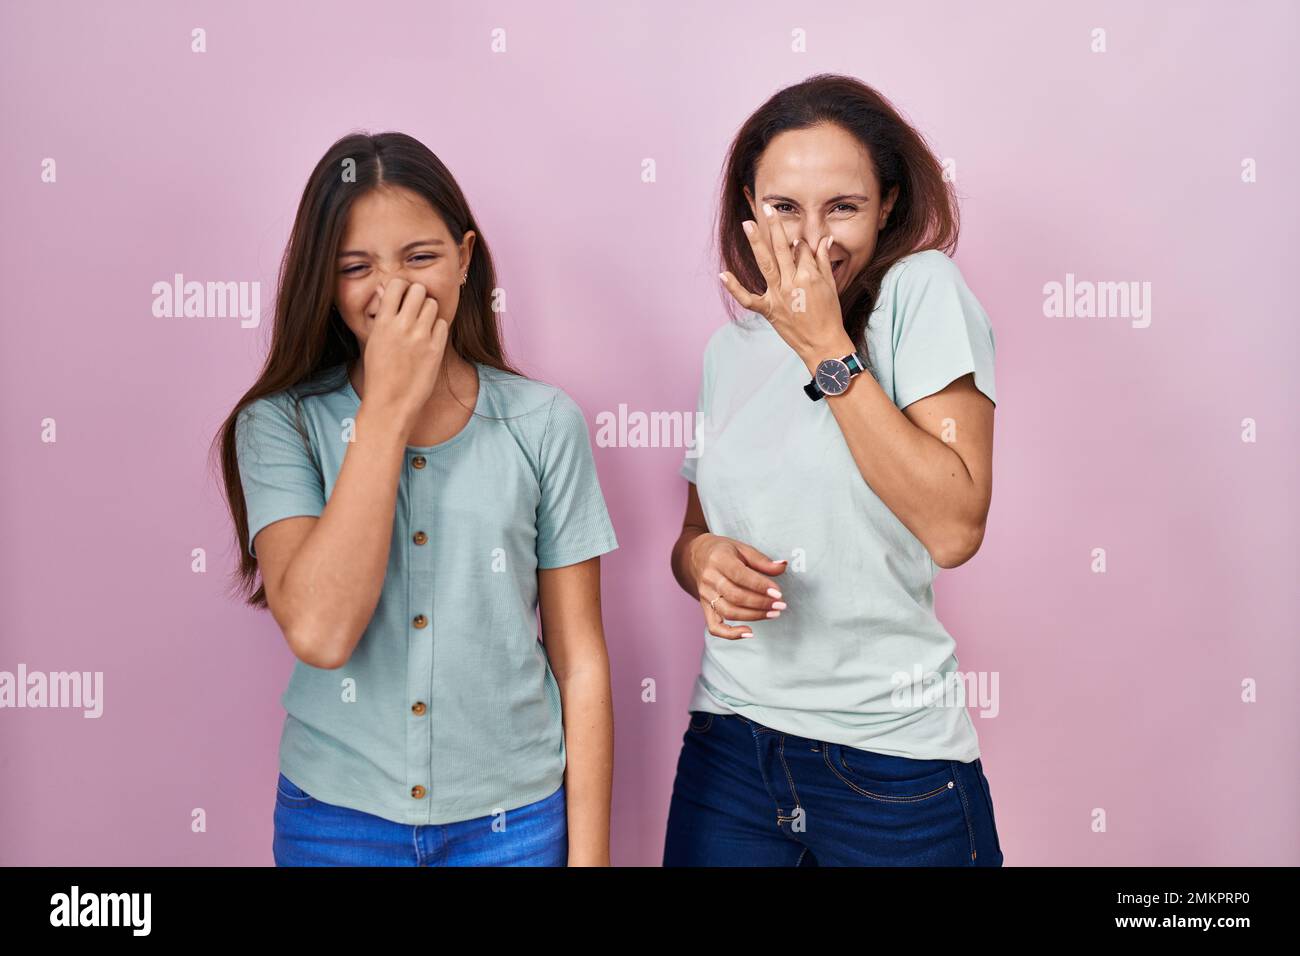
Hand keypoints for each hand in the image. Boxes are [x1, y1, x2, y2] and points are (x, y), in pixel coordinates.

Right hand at [360, 278, 449, 436]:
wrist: (390, 403)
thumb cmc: (379, 373)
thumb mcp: (373, 341)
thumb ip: (382, 314)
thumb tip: (386, 289)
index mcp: (383, 322)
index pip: (397, 284)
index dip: (402, 288)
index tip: (403, 297)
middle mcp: (402, 326)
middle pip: (419, 290)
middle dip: (418, 296)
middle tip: (416, 310)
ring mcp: (420, 337)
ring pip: (433, 305)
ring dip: (429, 312)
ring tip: (422, 326)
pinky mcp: (435, 349)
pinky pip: (442, 324)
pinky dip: (437, 329)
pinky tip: (429, 340)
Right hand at [687, 533, 787, 638]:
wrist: (697, 557)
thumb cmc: (724, 552)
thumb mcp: (743, 549)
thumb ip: (762, 560)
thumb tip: (783, 566)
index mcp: (719, 560)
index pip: (740, 575)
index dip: (760, 586)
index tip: (778, 593)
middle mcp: (709, 578)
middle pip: (735, 596)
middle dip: (761, 603)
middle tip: (781, 605)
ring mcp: (706, 595)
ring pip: (729, 611)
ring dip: (754, 616)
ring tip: (773, 614)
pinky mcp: (705, 608)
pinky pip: (715, 627)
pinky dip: (731, 634)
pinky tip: (749, 633)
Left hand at [718, 204, 852, 372]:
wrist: (823, 344)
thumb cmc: (829, 314)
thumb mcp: (830, 285)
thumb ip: (823, 260)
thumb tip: (824, 239)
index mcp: (810, 275)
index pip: (801, 250)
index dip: (800, 243)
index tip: (798, 241)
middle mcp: (793, 282)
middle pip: (782, 249)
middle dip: (775, 227)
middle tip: (767, 208)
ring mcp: (779, 296)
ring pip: (766, 264)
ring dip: (757, 243)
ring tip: (749, 224)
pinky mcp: (768, 310)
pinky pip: (748, 299)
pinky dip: (735, 288)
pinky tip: (723, 274)